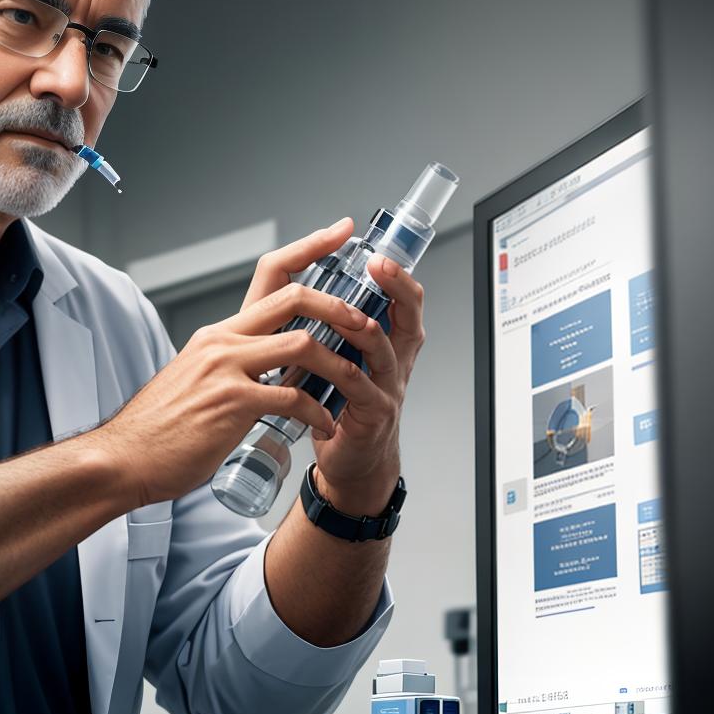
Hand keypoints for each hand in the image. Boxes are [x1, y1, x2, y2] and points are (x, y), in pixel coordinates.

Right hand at [96, 219, 387, 506]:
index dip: (311, 248)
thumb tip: (263, 374)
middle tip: (367, 321)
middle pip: (294, 298)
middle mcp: (222, 342)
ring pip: (302, 344)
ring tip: (355, 383)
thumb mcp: (196, 380)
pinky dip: (318, 412)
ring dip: (338, 365)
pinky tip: (325, 425)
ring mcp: (226, 370)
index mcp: (218, 334)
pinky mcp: (232, 404)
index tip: (342, 232)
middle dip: (341, 306)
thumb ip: (229, 369)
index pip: (269, 273)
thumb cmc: (160, 429)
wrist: (124, 457)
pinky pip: (293, 399)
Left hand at [238, 217, 427, 516]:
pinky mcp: (374, 414)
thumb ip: (330, 325)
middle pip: (407, 316)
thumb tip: (305, 282)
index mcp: (386, 341)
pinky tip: (330, 364)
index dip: (395, 275)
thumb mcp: (336, 356)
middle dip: (395, 288)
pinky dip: (346, 374)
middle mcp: (394, 360)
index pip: (401, 299)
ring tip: (350, 312)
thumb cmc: (339, 404)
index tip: (376, 252)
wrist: (348, 461)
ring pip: (384, 349)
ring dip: (366, 328)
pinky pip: (363, 389)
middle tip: (376, 267)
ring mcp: (388, 387)